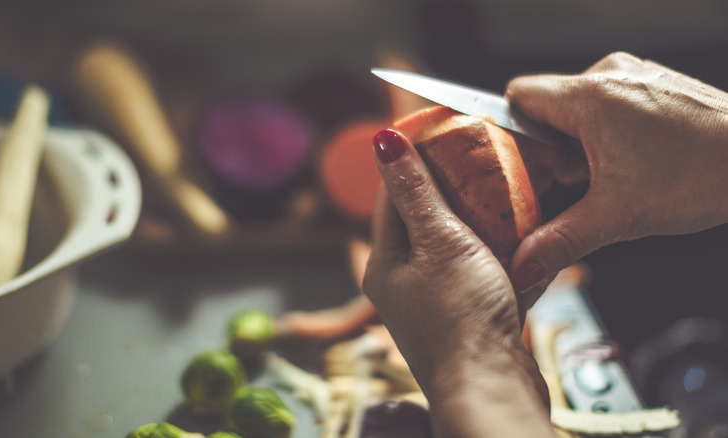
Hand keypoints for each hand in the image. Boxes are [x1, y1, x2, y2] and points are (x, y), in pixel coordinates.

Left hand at [364, 129, 553, 437]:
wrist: (493, 390)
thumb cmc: (462, 319)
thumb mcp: (439, 241)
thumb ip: (415, 191)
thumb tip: (383, 141)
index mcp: (385, 261)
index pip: (392, 194)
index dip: (414, 157)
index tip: (438, 128)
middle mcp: (405, 280)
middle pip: (427, 217)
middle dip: (455, 186)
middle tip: (482, 155)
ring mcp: (438, 299)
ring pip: (459, 243)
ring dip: (483, 218)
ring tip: (510, 189)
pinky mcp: (470, 314)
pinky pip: (483, 271)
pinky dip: (501, 252)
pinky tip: (524, 237)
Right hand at [505, 52, 727, 304]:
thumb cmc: (703, 175)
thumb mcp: (618, 216)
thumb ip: (560, 240)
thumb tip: (523, 265)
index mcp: (590, 97)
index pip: (517, 96)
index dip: (511, 132)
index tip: (524, 166)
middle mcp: (610, 75)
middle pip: (546, 107)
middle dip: (550, 148)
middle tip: (574, 180)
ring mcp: (635, 76)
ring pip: (577, 107)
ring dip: (579, 143)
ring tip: (607, 174)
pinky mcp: (653, 85)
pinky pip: (607, 103)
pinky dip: (605, 133)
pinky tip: (629, 162)